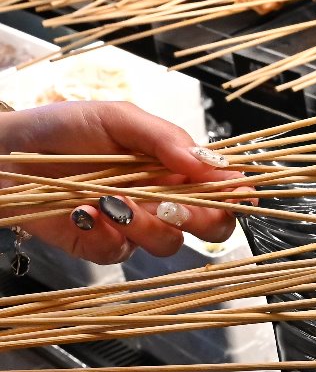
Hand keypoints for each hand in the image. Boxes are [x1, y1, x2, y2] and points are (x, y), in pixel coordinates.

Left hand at [0, 101, 249, 263]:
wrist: (4, 154)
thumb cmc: (61, 128)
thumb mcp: (118, 118)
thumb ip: (165, 138)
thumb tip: (208, 162)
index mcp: (176, 166)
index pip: (223, 187)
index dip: (237, 194)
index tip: (237, 193)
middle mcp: (164, 198)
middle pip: (211, 226)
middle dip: (203, 219)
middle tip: (177, 206)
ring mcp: (135, 226)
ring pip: (168, 243)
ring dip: (146, 224)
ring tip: (112, 201)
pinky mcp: (102, 246)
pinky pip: (120, 253)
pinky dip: (104, 233)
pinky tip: (83, 211)